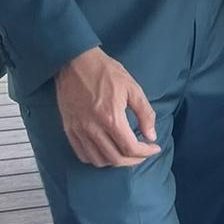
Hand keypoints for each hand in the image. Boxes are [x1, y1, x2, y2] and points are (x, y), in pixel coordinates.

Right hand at [55, 46, 160, 167]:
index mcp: (111, 118)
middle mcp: (93, 129)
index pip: (130, 148)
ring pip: (99, 160)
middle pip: (116, 159)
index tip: (154, 148)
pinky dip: (96, 158)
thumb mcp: (132, 88)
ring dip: (115, 161)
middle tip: (143, 153)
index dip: (146, 153)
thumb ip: (145, 114)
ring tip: (126, 153)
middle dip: (134, 160)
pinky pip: (82, 154)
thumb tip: (151, 136)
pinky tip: (106, 151)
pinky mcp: (69, 129)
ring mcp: (78, 130)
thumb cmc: (106, 72)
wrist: (75, 62)